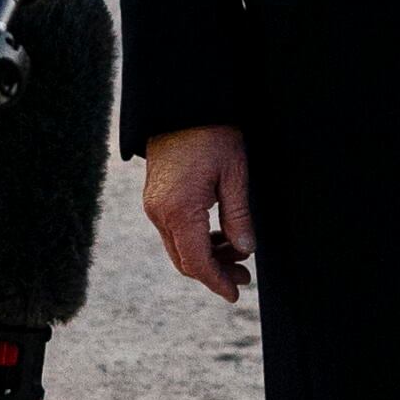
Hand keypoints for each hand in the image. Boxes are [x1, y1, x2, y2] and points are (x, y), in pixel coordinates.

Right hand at [141, 124, 254, 302]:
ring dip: (207, 256)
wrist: (180, 105)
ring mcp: (154, 206)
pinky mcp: (155, 199)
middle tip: (244, 275)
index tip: (235, 294)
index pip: (197, 263)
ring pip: (179, 248)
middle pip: (185, 261)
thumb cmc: (211, 134)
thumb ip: (239, 215)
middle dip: (214, 273)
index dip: (217, 282)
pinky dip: (196, 240)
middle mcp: (160, 213)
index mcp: (179, 211)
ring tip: (237, 252)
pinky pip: (174, 232)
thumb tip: (246, 249)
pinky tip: (219, 234)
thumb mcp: (234, 174)